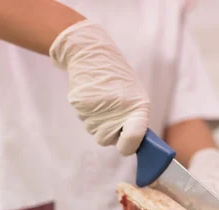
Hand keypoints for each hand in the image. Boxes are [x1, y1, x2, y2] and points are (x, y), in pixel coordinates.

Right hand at [50, 20, 150, 155]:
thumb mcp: (136, 96)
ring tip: (101, 101)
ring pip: (93, 131)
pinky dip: (87, 112)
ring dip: (97, 122)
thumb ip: (135, 121)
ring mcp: (98, 107)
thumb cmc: (118, 78)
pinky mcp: (80, 104)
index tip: (125, 145)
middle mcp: (118, 109)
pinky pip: (83, 120)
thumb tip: (132, 144)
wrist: (92, 54)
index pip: (133, 139)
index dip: (127, 146)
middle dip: (108, 132)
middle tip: (111, 113)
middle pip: (107, 141)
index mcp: (138, 107)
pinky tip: (92, 97)